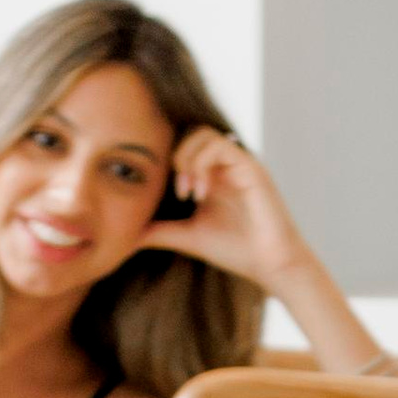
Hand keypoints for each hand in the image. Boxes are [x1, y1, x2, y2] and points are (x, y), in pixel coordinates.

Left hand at [143, 129, 313, 294]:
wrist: (271, 264)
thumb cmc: (235, 251)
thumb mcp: (187, 237)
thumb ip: (160, 230)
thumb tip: (126, 236)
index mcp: (211, 174)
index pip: (181, 146)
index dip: (166, 163)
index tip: (164, 195)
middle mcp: (224, 164)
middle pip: (189, 132)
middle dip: (174, 159)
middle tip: (177, 193)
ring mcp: (238, 162)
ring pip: (203, 133)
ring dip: (187, 160)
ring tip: (188, 193)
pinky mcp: (251, 166)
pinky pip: (220, 145)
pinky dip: (203, 164)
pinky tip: (201, 194)